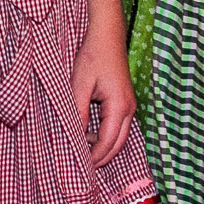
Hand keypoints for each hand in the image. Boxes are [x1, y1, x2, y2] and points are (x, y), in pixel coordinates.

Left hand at [70, 17, 136, 166]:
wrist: (106, 36)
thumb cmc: (93, 57)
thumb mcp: (79, 85)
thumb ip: (77, 112)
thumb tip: (74, 137)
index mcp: (119, 107)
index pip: (108, 143)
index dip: (94, 157)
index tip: (78, 168)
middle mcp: (129, 109)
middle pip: (117, 145)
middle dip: (100, 158)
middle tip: (80, 168)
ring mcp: (129, 106)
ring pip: (119, 138)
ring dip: (102, 147)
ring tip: (81, 152)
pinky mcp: (125, 102)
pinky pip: (117, 127)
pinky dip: (105, 136)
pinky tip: (88, 135)